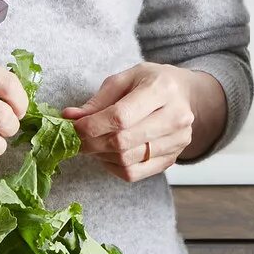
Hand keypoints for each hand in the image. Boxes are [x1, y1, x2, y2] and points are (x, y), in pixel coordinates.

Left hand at [63, 64, 225, 181]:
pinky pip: (134, 173)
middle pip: (123, 142)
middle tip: (77, 139)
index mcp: (162, 89)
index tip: (74, 127)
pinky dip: (113, 167)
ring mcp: (177, 141)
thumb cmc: (152, 83)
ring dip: (101, 155)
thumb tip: (69, 118)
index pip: (121, 117)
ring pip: (126, 160)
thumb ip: (97, 101)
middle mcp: (175, 117)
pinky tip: (108, 154)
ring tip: (93, 143)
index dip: (92, 126)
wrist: (184, 95)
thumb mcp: (125, 79)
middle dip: (92, 143)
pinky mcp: (172, 158)